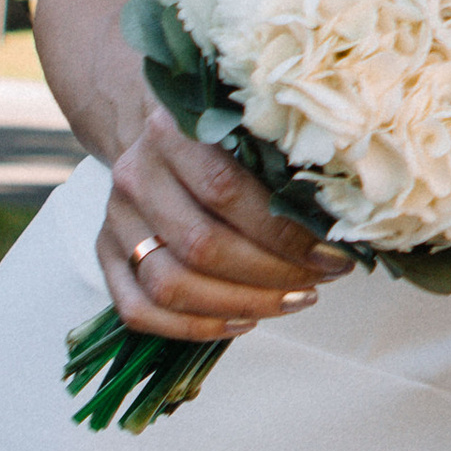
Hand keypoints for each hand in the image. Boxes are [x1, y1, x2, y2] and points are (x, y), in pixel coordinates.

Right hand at [96, 104, 351, 339]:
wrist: (146, 123)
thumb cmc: (216, 132)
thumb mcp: (245, 126)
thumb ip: (279, 162)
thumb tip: (345, 218)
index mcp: (172, 129)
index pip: (227, 191)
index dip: (284, 234)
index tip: (334, 255)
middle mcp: (137, 174)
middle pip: (202, 246)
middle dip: (271, 275)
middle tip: (317, 283)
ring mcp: (115, 218)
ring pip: (170, 284)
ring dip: (240, 305)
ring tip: (292, 301)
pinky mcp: (104, 254)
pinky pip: (139, 310)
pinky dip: (193, 328)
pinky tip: (243, 322)